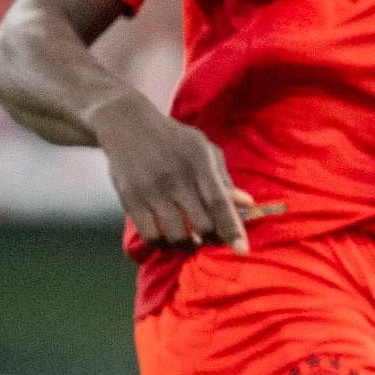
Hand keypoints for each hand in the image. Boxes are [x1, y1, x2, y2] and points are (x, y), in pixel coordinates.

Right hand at [96, 94, 282, 251]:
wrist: (126, 123)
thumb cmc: (174, 140)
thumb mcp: (204, 149)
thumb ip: (224, 179)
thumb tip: (248, 205)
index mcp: (199, 163)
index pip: (219, 203)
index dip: (232, 229)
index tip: (242, 250)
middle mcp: (176, 178)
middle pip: (201, 224)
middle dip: (211, 239)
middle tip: (212, 239)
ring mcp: (151, 189)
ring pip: (175, 235)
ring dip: (187, 246)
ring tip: (191, 243)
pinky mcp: (130, 198)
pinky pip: (149, 234)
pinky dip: (162, 244)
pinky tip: (167, 241)